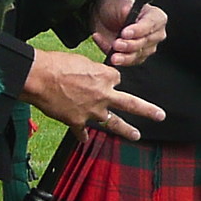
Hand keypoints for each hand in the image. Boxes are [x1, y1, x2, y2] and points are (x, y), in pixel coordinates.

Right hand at [21, 47, 163, 140]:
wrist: (39, 78)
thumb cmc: (56, 64)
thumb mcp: (80, 60)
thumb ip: (92, 69)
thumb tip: (94, 74)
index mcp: (104, 77)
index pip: (116, 79)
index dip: (111, 80)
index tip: (106, 80)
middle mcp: (102, 95)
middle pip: (130, 103)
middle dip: (147, 110)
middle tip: (161, 115)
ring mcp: (91, 111)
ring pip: (113, 123)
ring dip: (126, 130)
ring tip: (136, 135)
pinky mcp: (76, 122)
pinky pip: (83, 132)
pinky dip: (83, 136)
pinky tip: (85, 140)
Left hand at [90, 0, 165, 67]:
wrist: (104, 17)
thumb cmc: (116, 7)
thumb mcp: (120, 3)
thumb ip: (126, 9)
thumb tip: (127, 12)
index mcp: (156, 17)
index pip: (150, 25)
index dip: (138, 30)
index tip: (125, 33)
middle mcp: (155, 34)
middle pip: (144, 43)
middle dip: (129, 45)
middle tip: (116, 44)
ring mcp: (146, 48)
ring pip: (136, 56)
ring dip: (123, 56)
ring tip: (112, 54)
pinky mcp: (135, 58)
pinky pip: (126, 61)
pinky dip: (114, 57)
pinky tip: (106, 50)